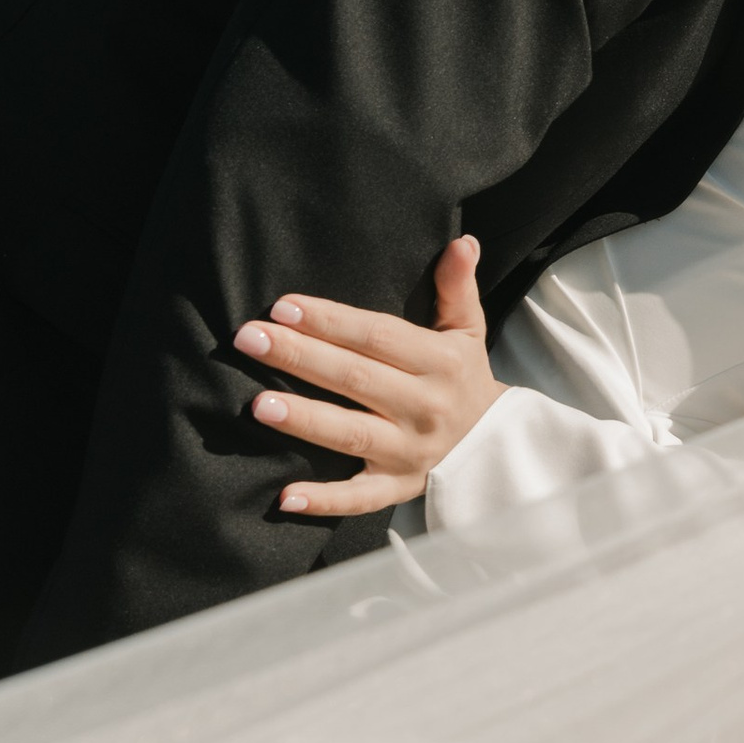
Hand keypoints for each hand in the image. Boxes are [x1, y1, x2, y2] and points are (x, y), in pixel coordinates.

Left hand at [234, 236, 504, 516]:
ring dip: (305, 419)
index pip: (377, 338)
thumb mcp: (466, 331)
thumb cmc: (464, 379)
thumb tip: (462, 242)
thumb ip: (456, 287)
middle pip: (356, 379)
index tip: (283, 306)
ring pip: (352, 434)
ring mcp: (409, 451)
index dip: (331, 321)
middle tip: (250, 339)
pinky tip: (284, 496)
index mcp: (440, 363)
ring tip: (257, 404)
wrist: (493, 446)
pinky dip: (324, 500)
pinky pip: (360, 497)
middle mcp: (425, 407)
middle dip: (300, 357)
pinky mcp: (398, 487)